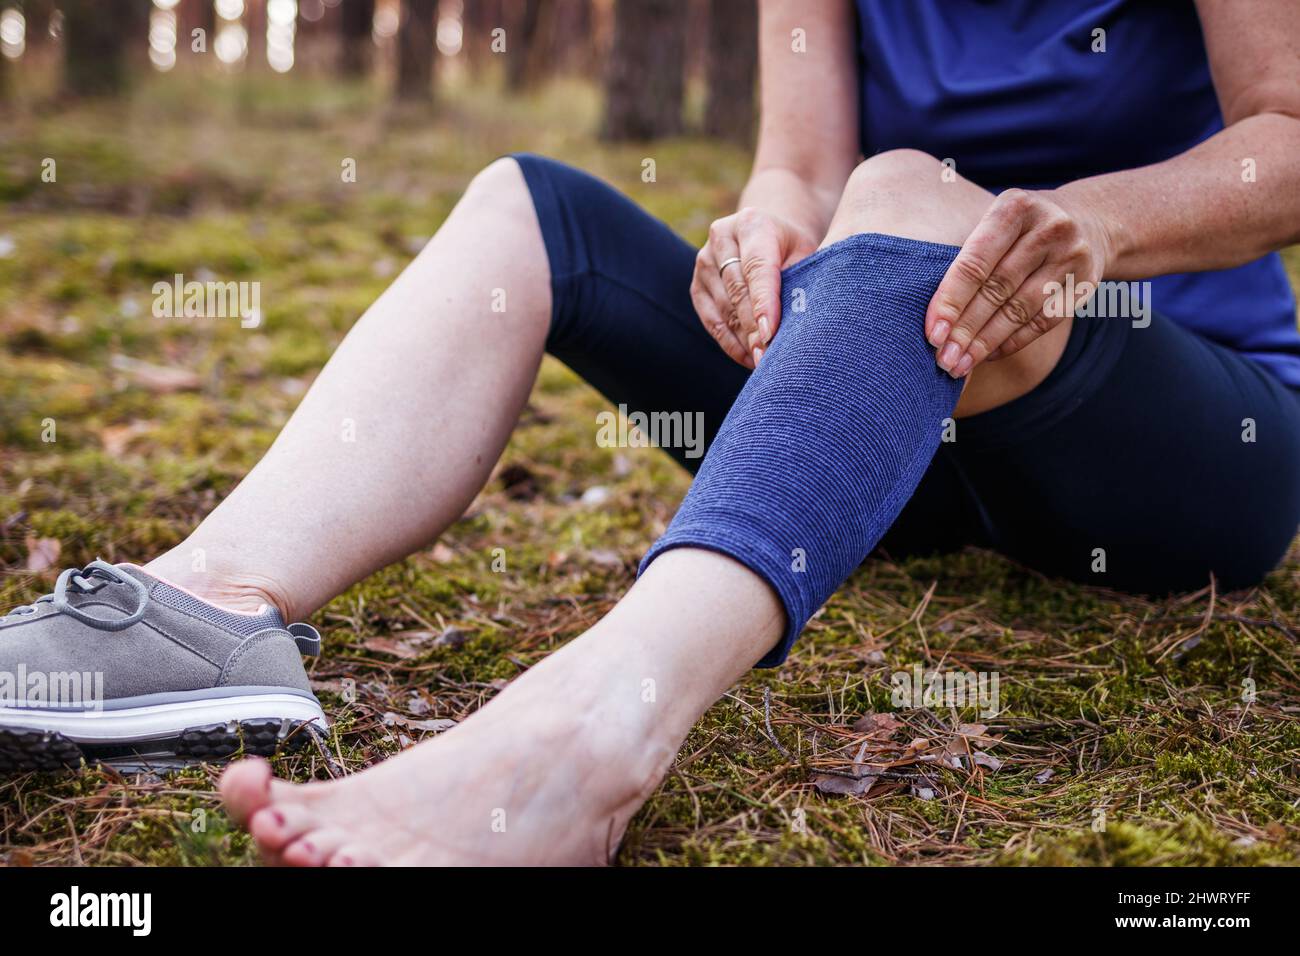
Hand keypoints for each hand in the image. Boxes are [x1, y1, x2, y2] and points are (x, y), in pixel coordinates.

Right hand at [691, 207, 817, 368]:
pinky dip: (730, 343)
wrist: (767, 233)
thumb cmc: (792, 248)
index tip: (770, 334)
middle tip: (768, 358)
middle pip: (737, 291)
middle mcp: (722, 238)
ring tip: (763, 362)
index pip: (757, 268)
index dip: (763, 303)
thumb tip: (798, 325)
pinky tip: (748, 357)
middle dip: (753, 328)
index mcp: (752, 224)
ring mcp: (704, 261)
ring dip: (743, 339)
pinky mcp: (697, 284)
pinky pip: (711, 320)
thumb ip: (800, 279)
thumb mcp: (805, 253)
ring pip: (723, 308)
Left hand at [925, 188, 1113, 376]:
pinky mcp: (1086, 283)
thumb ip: (970, 259)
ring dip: (985, 343)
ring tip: (960, 365)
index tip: (932, 334)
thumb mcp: (997, 223)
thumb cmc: (1021, 229)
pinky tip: (988, 355)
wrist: (1090, 221)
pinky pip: (1042, 322)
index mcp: (1015, 208)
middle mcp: (1049, 228)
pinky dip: (1011, 342)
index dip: (951, 301)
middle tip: (942, 358)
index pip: (975, 263)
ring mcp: (1072, 256)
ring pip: (1019, 310)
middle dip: (965, 329)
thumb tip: (935, 319)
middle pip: (996, 289)